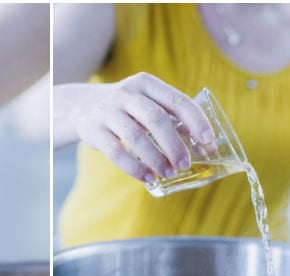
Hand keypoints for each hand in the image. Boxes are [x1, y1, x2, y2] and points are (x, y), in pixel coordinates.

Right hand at [71, 72, 213, 182]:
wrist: (81, 106)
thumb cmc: (124, 109)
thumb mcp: (145, 102)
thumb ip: (169, 117)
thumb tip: (202, 144)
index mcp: (146, 84)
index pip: (176, 100)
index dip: (195, 120)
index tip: (208, 140)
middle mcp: (127, 94)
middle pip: (156, 119)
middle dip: (174, 145)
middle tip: (184, 164)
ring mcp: (108, 112)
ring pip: (136, 137)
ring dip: (155, 158)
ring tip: (166, 174)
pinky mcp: (94, 131)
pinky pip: (116, 152)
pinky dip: (134, 167)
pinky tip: (146, 177)